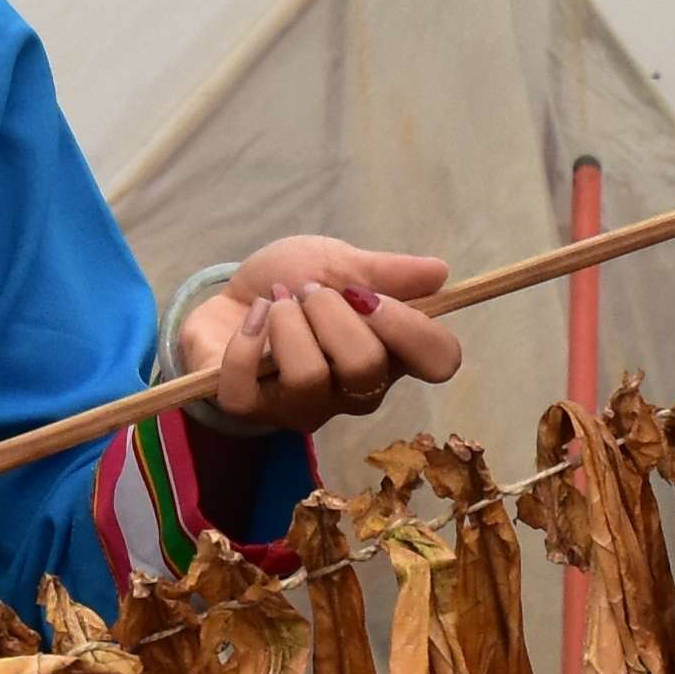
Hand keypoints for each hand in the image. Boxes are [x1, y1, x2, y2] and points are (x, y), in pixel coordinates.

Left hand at [186, 236, 464, 435]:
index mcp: (390, 354)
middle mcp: (354, 391)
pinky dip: (247, 339)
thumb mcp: (341, 263)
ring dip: (287, 322)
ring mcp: (303, 407)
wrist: (235, 295)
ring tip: (276, 302)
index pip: (437, 362)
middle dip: (330, 312)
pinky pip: (249, 386)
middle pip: (366, 367)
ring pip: (308, 378)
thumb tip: (439, 272)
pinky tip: (251, 318)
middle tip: (307, 291)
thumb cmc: (297, 283)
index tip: (370, 296)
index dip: (411, 328)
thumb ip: (387, 272)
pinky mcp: (251, 410)